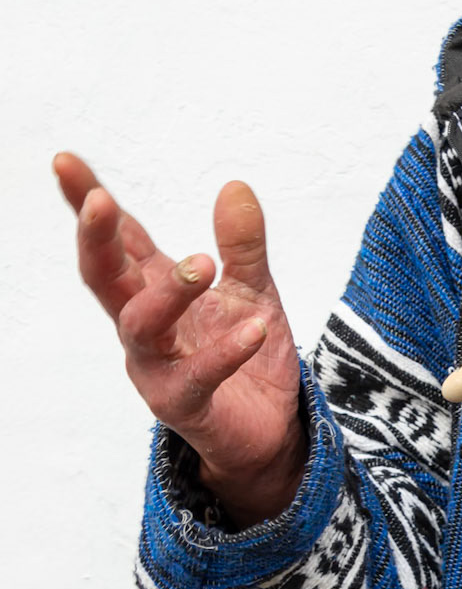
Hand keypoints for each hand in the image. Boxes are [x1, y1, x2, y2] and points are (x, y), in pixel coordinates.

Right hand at [54, 153, 305, 525]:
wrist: (270, 428)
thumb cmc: (248, 354)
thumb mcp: (253, 288)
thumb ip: (242, 244)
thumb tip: (235, 185)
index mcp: (154, 290)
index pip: (120, 240)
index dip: (90, 202)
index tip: (64, 161)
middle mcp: (144, 326)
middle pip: (105, 279)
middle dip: (96, 241)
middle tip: (99, 201)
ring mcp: (157, 367)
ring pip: (142, 326)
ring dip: (169, 293)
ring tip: (203, 264)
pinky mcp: (184, 405)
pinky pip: (199, 377)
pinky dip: (226, 352)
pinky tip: (254, 329)